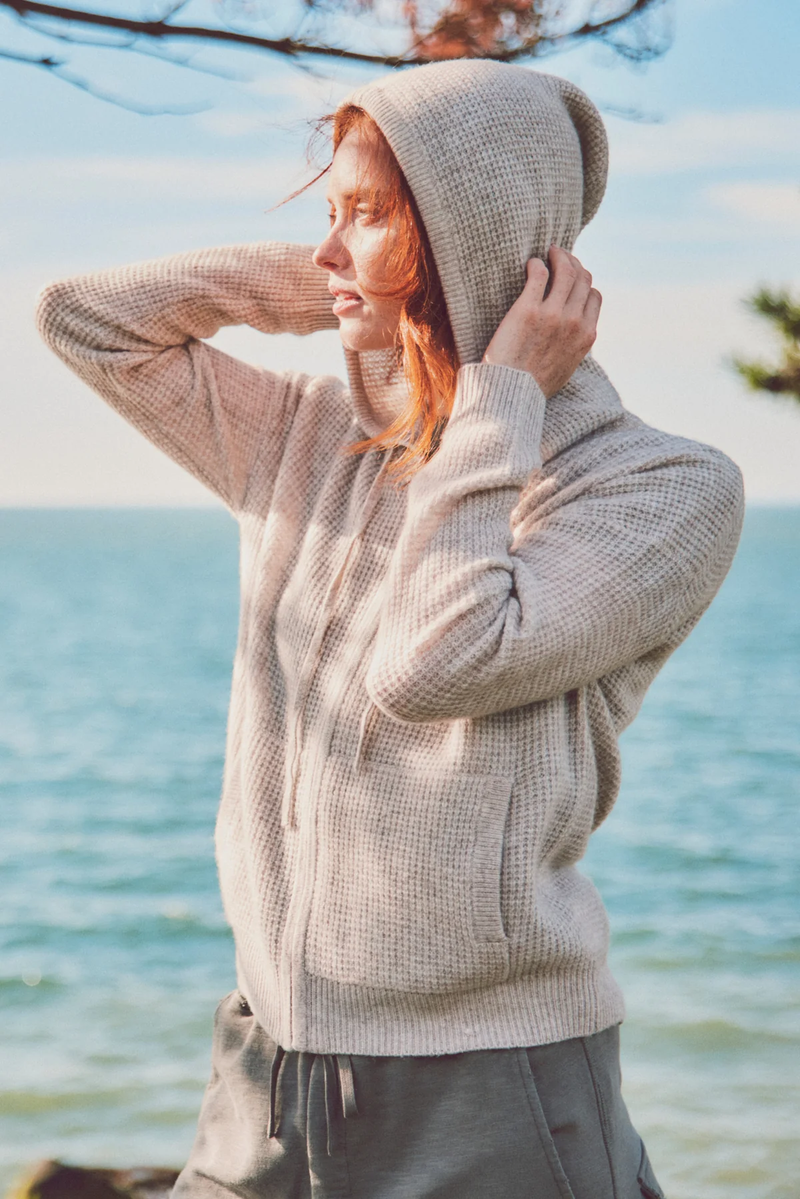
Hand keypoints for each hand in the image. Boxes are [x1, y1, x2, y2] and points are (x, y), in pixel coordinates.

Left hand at [482, 246, 601, 398]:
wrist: (511, 394)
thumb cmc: (533, 384)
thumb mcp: (566, 367)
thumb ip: (575, 346)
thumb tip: (574, 335)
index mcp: (586, 335)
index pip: (594, 296)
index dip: (584, 282)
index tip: (572, 278)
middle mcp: (574, 322)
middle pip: (582, 278)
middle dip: (573, 263)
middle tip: (559, 257)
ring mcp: (552, 314)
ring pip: (566, 270)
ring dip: (558, 256)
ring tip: (549, 253)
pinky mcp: (528, 310)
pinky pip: (539, 274)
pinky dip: (537, 264)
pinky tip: (531, 265)